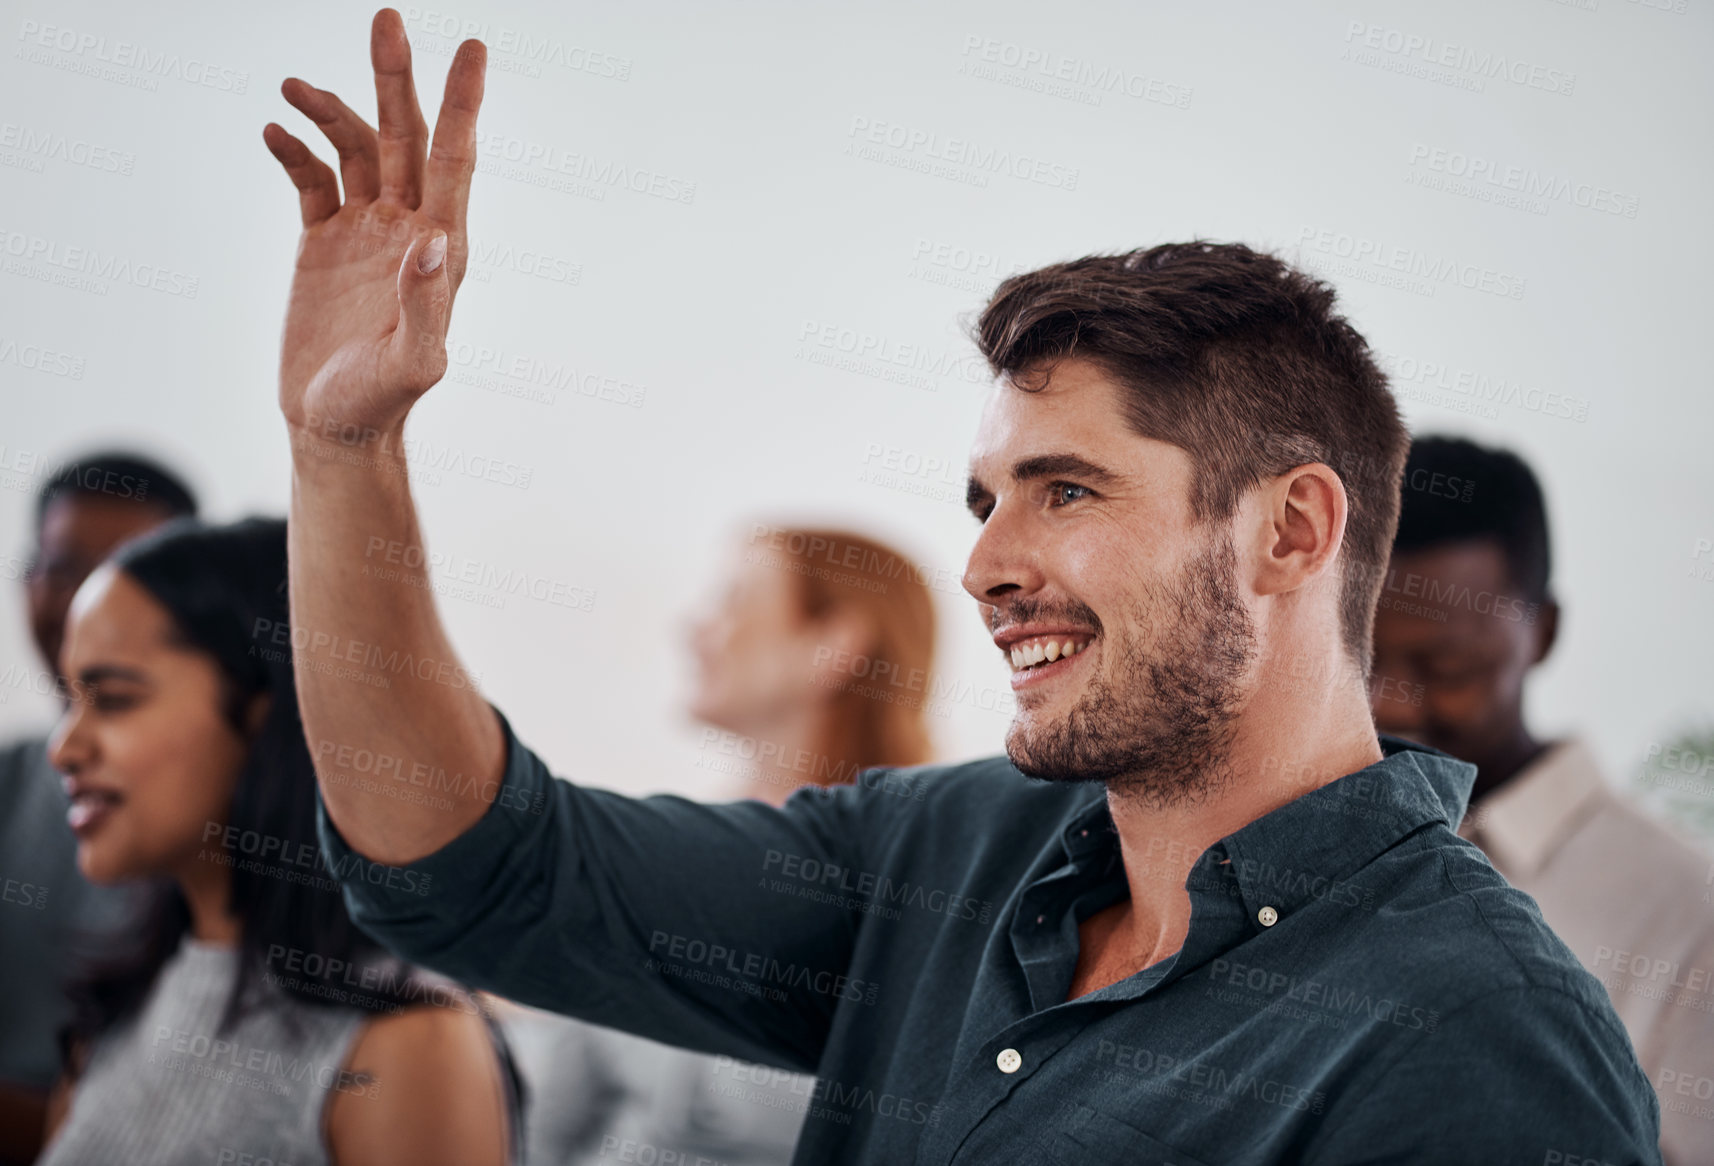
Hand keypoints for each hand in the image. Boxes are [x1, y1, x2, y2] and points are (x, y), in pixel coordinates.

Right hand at [264, 8, 485, 442]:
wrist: (333, 428)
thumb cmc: (380, 405)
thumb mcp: (413, 363)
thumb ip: (426, 306)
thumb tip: (432, 239)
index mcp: (439, 248)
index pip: (453, 160)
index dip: (462, 104)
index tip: (472, 47)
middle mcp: (406, 229)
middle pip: (405, 137)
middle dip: (397, 79)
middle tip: (386, 18)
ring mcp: (365, 233)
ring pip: (356, 148)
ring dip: (331, 110)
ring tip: (292, 87)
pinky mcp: (323, 244)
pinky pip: (312, 180)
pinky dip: (295, 150)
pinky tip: (273, 131)